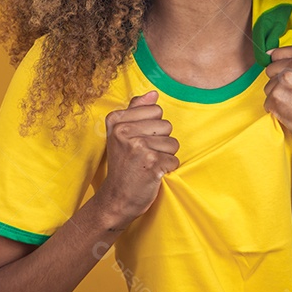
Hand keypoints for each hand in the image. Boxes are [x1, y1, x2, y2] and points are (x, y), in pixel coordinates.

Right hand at [95, 90, 179, 228]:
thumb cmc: (123, 165)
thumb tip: (154, 93)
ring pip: (173, 143)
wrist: (116, 198)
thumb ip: (135, 109)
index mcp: (116, 120)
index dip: (152, 127)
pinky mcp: (151, 164)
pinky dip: (167, 169)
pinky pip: (174, 160)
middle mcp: (124, 131)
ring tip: (147, 164)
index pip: (155, 110)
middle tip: (143, 155)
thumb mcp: (121, 134)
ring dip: (165, 156)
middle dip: (160, 142)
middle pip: (166, 125)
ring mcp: (138, 147)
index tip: (137, 141)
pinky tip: (152, 174)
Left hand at [262, 42, 291, 154]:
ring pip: (268, 86)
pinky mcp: (277, 97)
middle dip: (280, 82)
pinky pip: (267, 101)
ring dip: (278, 96)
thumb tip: (267, 54)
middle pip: (271, 69)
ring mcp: (286, 80)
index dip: (285, 69)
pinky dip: (276, 109)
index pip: (277, 54)